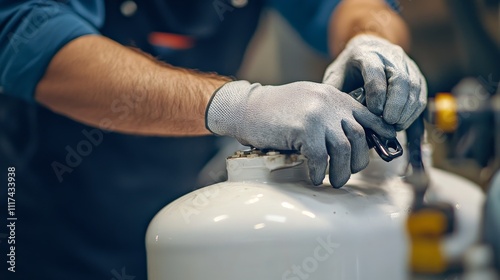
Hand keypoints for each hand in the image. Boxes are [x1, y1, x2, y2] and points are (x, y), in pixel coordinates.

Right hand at [205, 80, 395, 187]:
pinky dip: (320, 173)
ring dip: (341, 172)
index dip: (380, 136)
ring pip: (343, 150)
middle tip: (347, 173)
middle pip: (358, 137)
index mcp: (334, 97)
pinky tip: (316, 178)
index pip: (368, 116)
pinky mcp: (303, 128)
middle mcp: (329, 103)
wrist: (246, 108)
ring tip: (334, 182)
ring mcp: (317, 115)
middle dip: (357, 161)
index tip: (381, 152)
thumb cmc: (276, 111)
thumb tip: (351, 139)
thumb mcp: (310, 102)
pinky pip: (320, 158)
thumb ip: (331, 114)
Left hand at [323, 34, 426, 129]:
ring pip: (414, 87)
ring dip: (407, 110)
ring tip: (395, 126)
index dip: (377, 93)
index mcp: (367, 54)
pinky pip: (421, 94)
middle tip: (388, 123)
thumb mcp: (336, 75)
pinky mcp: (417, 76)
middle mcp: (391, 56)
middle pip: (400, 79)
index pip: (375, 72)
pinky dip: (415, 112)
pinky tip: (405, 125)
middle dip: (396, 104)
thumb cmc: (349, 68)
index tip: (374, 111)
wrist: (368, 49)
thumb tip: (338, 116)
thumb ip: (336, 93)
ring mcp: (407, 65)